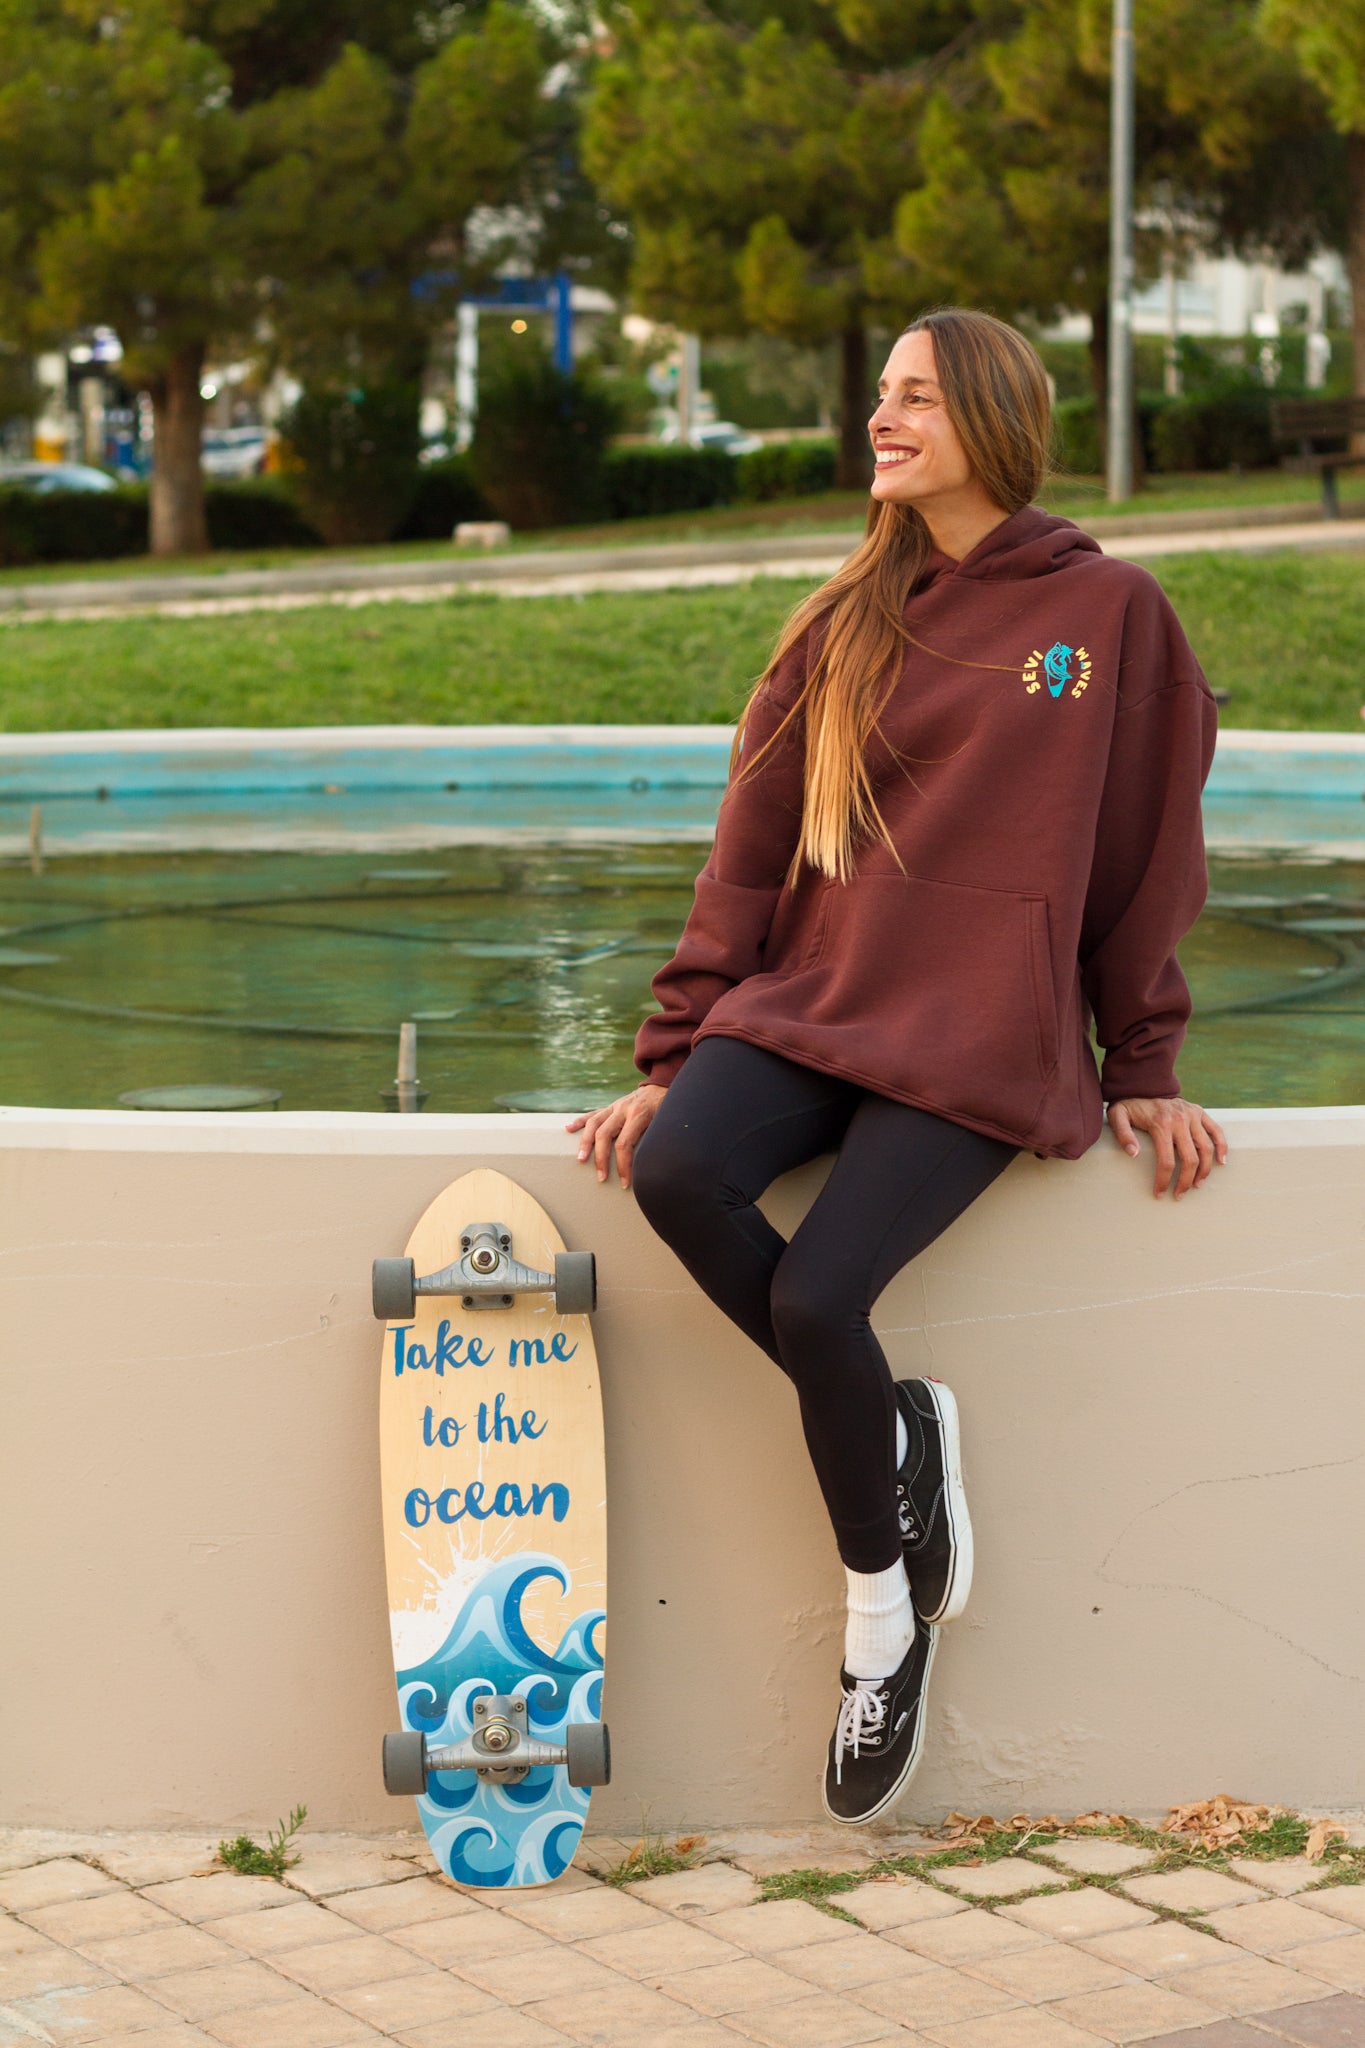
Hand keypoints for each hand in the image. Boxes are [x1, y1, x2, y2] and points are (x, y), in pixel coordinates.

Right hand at [566, 1084, 666, 1189]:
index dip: (623, 1166)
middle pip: (604, 1134)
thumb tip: (654, 1166)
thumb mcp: (667, 1123)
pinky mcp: (611, 1106)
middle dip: (601, 1159)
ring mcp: (615, 1106)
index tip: (624, 1182)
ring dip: (585, 1143)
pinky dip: (580, 1121)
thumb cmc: (667, 1108)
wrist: (664, 1085)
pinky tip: (569, 1129)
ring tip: (581, 1159)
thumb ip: (658, 1139)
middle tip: (601, 1178)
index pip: (624, 1144)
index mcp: (639, 1114)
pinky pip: (593, 1114)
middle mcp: (623, 1109)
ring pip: (594, 1123)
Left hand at [1107, 1096, 1227, 1198]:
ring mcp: (1192, 1115)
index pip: (1166, 1161)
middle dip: (1185, 1181)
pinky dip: (1222, 1147)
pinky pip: (1216, 1131)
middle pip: (1189, 1159)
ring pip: (1206, 1149)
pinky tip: (1221, 1162)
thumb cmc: (1130, 1106)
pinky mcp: (1200, 1112)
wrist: (1144, 1084)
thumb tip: (1133, 1154)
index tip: (1159, 1194)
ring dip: (1204, 1170)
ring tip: (1197, 1184)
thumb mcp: (1118, 1116)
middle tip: (1179, 1195)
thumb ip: (1123, 1135)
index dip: (1164, 1181)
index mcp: (1160, 1124)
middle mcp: (1180, 1120)